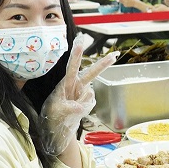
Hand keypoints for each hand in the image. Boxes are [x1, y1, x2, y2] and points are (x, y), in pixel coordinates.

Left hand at [41, 35, 118, 154]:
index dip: (77, 55)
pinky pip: (91, 103)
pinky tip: (78, 111)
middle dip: (103, 64)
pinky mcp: (88, 99)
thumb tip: (80, 107)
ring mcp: (83, 92)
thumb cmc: (54, 115)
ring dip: (82, 104)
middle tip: (114, 55)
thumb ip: (68, 108)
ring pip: (90, 94)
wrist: (59, 125)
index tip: (80, 43)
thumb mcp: (56, 112)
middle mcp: (76, 84)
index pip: (72, 67)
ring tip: (71, 110)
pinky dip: (85, 108)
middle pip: (91, 73)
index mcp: (66, 83)